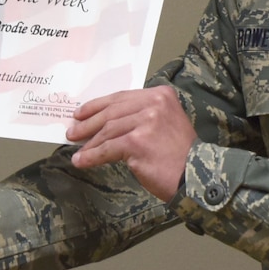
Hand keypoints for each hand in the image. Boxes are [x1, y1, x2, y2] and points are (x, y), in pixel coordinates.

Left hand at [65, 86, 194, 199]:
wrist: (195, 175)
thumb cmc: (179, 154)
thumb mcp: (165, 123)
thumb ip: (141, 116)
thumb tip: (105, 122)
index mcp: (161, 94)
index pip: (121, 97)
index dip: (97, 106)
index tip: (81, 113)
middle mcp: (154, 103)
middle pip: (112, 111)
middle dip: (89, 123)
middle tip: (73, 132)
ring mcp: (146, 121)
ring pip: (108, 130)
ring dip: (89, 142)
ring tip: (78, 150)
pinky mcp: (137, 142)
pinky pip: (107, 149)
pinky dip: (92, 156)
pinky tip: (82, 161)